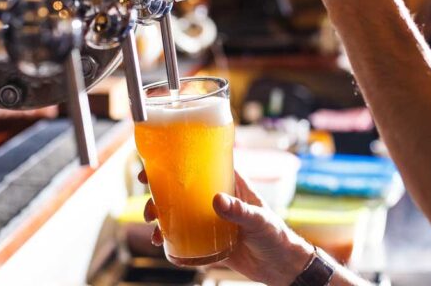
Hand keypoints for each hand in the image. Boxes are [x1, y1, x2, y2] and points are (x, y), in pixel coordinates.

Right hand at [139, 170, 312, 284]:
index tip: (152, 167)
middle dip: (159, 196)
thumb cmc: (276, 236)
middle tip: (149, 208)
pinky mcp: (208, 239)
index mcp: (228, 184)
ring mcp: (209, 219)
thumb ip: (239, 210)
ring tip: (153, 230)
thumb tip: (216, 200)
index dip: (173, 163)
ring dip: (161, 218)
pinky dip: (170, 239)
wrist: (282, 267)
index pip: (198, 165)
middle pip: (180, 190)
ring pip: (178, 212)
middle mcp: (215, 198)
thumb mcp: (259, 220)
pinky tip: (162, 244)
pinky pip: (184, 236)